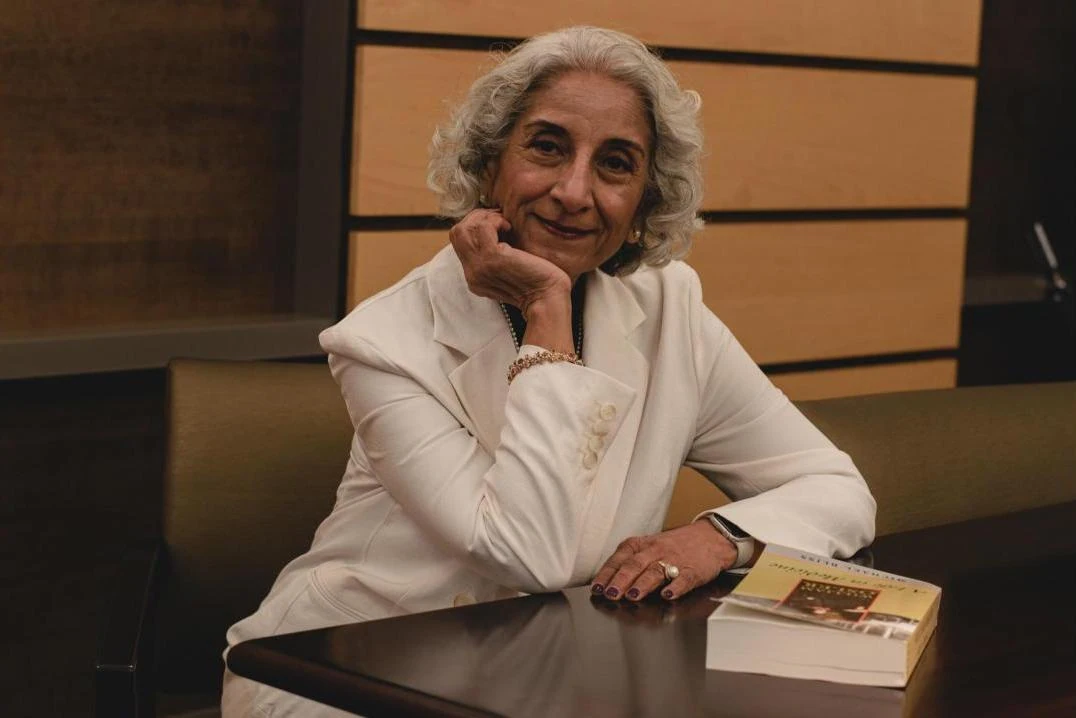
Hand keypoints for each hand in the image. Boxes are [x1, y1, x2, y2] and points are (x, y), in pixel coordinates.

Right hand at [448, 208, 570, 314]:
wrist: (548, 300)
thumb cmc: (539, 283)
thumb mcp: (510, 270)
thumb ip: (498, 257)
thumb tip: (499, 229)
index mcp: (475, 277)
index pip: (460, 242)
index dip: (476, 226)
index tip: (498, 223)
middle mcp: (472, 274)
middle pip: (457, 233)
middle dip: (477, 217)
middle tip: (499, 219)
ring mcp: (480, 267)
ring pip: (465, 229)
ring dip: (486, 218)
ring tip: (505, 224)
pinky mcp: (492, 259)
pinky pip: (482, 228)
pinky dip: (495, 221)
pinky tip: (510, 227)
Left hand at [590, 520, 737, 601]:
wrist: (709, 538)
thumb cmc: (673, 546)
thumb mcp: (648, 547)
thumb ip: (629, 562)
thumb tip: (605, 583)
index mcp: (642, 545)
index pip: (620, 558)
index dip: (607, 573)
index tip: (597, 588)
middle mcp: (656, 550)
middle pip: (635, 564)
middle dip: (621, 580)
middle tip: (611, 594)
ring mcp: (675, 560)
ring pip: (656, 570)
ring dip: (643, 583)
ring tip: (633, 596)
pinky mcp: (693, 571)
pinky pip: (684, 578)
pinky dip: (676, 587)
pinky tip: (668, 595)